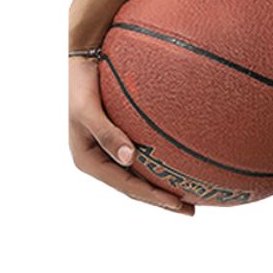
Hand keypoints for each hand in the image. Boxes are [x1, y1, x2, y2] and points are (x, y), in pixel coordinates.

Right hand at [68, 55, 193, 214]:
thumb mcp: (88, 111)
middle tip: (191, 211)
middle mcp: (101, 159)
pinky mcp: (120, 135)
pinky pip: (144, 153)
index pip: (127, 186)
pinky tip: (179, 162)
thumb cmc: (81, 86)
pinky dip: (159, 162)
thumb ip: (107, 134)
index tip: (178, 204)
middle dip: (161, 200)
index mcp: (89, 161)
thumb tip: (130, 159)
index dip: (153, 197)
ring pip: (140, 173)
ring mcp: (111, 149)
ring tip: (189, 195)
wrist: (83, 61)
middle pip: (135, 186)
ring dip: (162, 184)